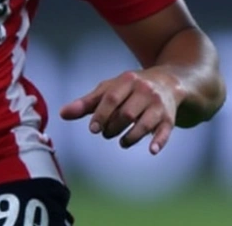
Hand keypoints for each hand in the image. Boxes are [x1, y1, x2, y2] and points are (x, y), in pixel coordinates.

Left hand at [60, 69, 181, 154]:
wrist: (169, 81)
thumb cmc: (132, 88)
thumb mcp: (110, 90)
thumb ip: (87, 103)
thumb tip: (62, 114)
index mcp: (128, 81)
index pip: (111, 98)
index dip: (101, 115)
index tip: (93, 129)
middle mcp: (145, 91)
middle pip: (126, 114)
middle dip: (113, 128)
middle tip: (107, 133)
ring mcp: (158, 105)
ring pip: (144, 124)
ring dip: (129, 138)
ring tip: (122, 142)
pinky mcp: (169, 118)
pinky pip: (165, 130)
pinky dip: (159, 141)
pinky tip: (152, 150)